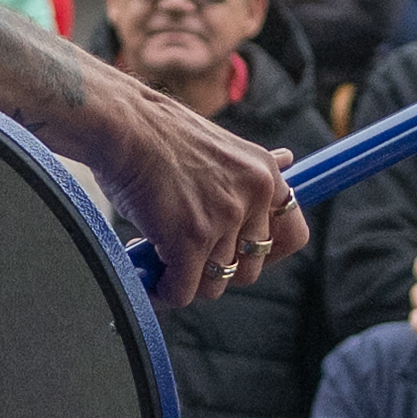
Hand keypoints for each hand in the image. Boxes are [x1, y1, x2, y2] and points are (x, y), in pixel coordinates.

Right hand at [55, 79, 299, 302]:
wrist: (122, 125)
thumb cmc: (158, 134)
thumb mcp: (221, 145)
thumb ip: (248, 171)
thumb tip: (289, 160)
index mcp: (265, 173)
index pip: (293, 235)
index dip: (267, 256)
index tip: (240, 258)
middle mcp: (253, 196)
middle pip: (250, 270)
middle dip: (217, 271)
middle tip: (189, 259)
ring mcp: (223, 219)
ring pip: (214, 284)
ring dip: (186, 280)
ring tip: (159, 260)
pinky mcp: (190, 240)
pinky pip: (182, 291)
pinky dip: (162, 292)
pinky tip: (146, 277)